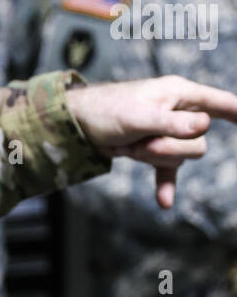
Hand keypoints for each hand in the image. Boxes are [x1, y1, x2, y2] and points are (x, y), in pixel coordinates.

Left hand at [67, 75, 236, 208]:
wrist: (77, 124)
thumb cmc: (106, 110)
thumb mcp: (139, 116)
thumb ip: (171, 123)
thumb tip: (203, 125)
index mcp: (179, 94)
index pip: (218, 102)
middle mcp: (178, 112)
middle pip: (198, 142)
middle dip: (169, 148)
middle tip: (143, 140)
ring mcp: (167, 133)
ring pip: (182, 157)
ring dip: (154, 157)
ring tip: (132, 145)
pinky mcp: (154, 150)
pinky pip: (168, 172)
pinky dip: (165, 184)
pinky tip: (164, 202)